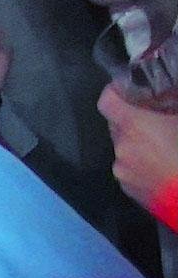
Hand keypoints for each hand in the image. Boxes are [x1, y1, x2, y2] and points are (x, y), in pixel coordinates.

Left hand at [98, 85, 177, 212]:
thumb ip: (173, 106)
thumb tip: (170, 102)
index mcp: (134, 126)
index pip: (106, 102)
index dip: (112, 93)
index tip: (121, 90)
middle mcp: (121, 147)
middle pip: (117, 126)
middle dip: (132, 121)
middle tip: (153, 120)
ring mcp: (121, 170)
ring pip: (124, 149)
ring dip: (137, 144)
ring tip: (162, 148)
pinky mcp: (126, 188)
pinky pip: (128, 169)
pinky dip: (139, 164)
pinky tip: (159, 167)